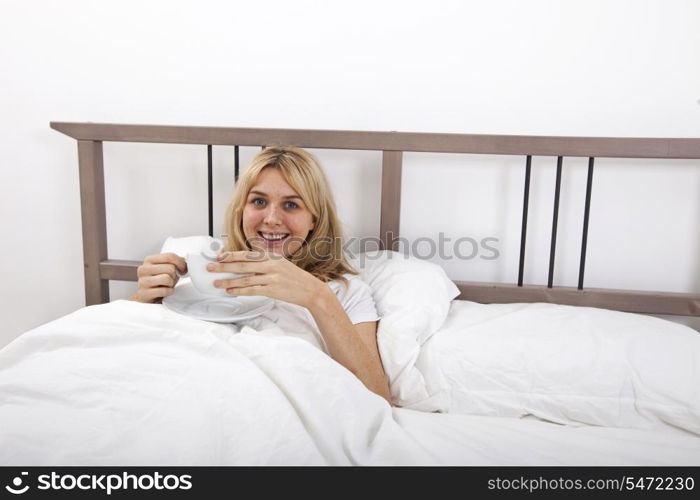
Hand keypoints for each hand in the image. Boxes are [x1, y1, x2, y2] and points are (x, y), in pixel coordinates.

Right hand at [129, 253, 186, 302]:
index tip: (183, 270)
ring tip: (167, 285)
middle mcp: (144, 269)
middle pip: (170, 268)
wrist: (147, 297)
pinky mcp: (144, 293)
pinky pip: (165, 291)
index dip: (181, 263)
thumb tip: (187, 261)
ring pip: (167, 278)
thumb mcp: (166, 269)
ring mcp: (143, 281)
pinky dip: (169, 292)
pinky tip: (165, 292)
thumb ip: (175, 262)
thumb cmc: (159, 282)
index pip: (170, 256)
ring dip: (171, 284)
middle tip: (171, 279)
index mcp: (149, 260)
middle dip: (175, 275)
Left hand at [208, 250, 325, 308]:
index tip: (218, 256)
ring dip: (228, 281)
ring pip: (245, 278)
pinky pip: (252, 290)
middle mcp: (271, 265)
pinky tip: (230, 291)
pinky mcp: (273, 290)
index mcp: (272, 256)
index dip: (231, 255)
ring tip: (216, 283)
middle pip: (242, 265)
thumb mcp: (281, 264)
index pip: (247, 254)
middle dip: (224, 266)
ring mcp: (272, 277)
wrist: (311, 290)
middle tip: (210, 267)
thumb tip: (246, 263)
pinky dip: (239, 290)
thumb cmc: (295, 278)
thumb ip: (265, 262)